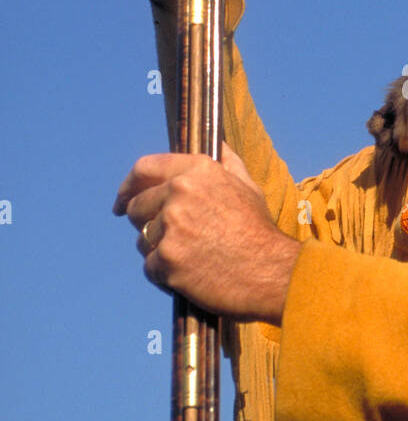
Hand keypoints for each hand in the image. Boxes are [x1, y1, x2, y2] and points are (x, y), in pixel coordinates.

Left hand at [113, 143, 303, 324]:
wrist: (272, 273)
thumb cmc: (259, 231)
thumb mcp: (248, 186)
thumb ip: (226, 162)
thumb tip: (216, 143)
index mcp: (197, 171)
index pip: (144, 168)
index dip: (128, 185)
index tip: (122, 201)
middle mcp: (179, 193)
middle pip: (136, 207)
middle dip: (147, 223)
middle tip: (170, 239)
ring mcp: (171, 227)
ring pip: (143, 240)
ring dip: (159, 251)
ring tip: (191, 258)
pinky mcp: (167, 260)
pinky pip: (150, 267)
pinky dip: (166, 275)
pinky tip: (190, 276)